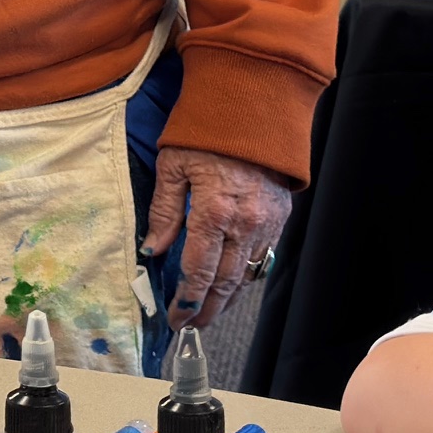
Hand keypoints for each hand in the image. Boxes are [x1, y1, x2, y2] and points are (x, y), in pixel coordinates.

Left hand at [144, 147, 292, 332]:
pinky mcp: (280, 216)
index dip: (186, 300)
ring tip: (210, 312)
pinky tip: (233, 284)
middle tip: (192, 325)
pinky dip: (246, 276)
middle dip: (207, 309)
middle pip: (225, 282)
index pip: (198, 271)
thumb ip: (164, 211)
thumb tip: (153, 249)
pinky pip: (263, 256)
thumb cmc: (206, 131)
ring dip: (228, 298)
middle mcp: (244, 223)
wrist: (254, 106)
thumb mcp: (173, 165)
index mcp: (213, 211)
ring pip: (246, 274)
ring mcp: (266, 222)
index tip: (176, 318)